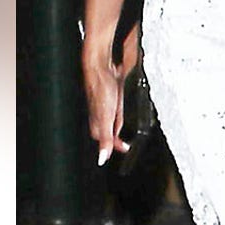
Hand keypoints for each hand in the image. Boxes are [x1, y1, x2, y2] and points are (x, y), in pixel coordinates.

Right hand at [82, 45, 130, 165]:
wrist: (100, 66)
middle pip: (109, 130)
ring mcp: (104, 103)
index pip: (105, 140)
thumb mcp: (107, 117)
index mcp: (98, 123)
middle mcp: (99, 114)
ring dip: (119, 122)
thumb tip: (102, 158)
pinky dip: (119, 108)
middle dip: (116, 136)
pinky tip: (123, 104)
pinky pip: (115, 105)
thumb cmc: (101, 88)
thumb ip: (106, 138)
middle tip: (126, 142)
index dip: (115, 145)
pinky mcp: (108, 93)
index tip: (125, 148)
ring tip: (127, 127)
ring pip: (112, 117)